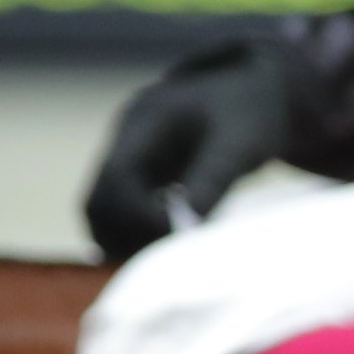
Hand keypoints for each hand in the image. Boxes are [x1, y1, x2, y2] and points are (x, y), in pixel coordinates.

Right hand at [85, 41, 296, 262]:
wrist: (255, 91)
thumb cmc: (251, 114)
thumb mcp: (237, 145)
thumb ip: (209, 183)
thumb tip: (181, 229)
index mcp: (145, 119)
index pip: (118, 177)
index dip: (137, 217)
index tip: (175, 238)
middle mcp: (127, 136)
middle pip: (98, 199)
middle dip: (124, 235)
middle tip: (165, 261)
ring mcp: (130, 154)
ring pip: (105, 210)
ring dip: (127, 240)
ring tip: (169, 257)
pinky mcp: (141, 171)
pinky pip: (124, 211)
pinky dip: (138, 234)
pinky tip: (169, 247)